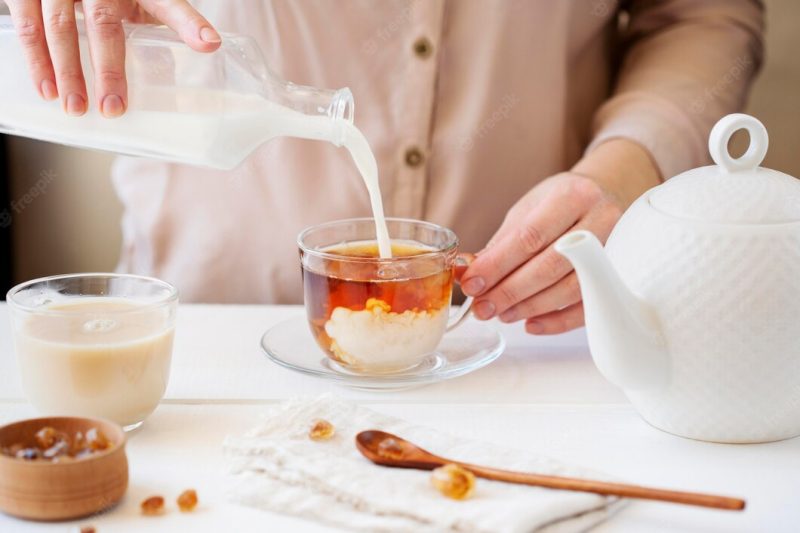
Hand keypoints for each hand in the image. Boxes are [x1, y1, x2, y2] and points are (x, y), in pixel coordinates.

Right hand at [5, 0, 220, 116]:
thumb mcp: (143, 2)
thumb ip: (164, 26)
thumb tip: (198, 56)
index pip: (166, 2)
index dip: (189, 22)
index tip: (209, 44)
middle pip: (104, 22)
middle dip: (109, 67)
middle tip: (112, 108)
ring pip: (60, 26)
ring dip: (66, 70)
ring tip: (76, 108)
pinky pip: (27, 24)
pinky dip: (36, 59)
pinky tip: (46, 90)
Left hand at [461, 139, 660, 334]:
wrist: (608, 195)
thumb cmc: (562, 202)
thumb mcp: (529, 209)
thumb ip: (500, 243)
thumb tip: (467, 274)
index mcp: (572, 196)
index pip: (530, 236)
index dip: (497, 264)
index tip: (472, 283)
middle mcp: (600, 220)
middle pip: (550, 266)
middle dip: (510, 291)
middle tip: (482, 307)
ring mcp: (616, 250)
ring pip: (571, 289)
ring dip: (530, 307)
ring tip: (501, 314)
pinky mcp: (621, 276)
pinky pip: (588, 307)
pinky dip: (557, 321)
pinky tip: (530, 323)